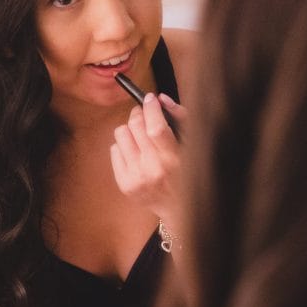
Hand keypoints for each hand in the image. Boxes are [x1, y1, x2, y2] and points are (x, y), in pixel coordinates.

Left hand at [110, 93, 187, 219]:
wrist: (179, 208)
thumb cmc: (189, 171)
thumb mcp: (192, 144)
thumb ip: (180, 118)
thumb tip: (160, 99)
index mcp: (174, 160)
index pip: (156, 127)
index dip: (151, 108)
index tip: (150, 98)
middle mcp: (153, 169)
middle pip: (135, 126)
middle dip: (139, 113)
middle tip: (144, 113)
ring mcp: (136, 178)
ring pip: (121, 134)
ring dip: (130, 129)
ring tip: (140, 135)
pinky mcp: (124, 184)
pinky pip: (114, 149)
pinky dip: (124, 146)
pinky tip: (136, 152)